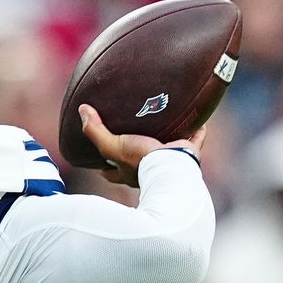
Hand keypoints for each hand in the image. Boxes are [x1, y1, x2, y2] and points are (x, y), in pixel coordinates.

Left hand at [78, 104, 206, 187]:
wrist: (172, 167)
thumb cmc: (140, 161)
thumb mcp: (112, 147)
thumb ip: (95, 131)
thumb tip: (82, 110)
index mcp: (129, 172)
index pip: (112, 172)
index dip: (105, 168)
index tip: (98, 162)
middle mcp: (149, 169)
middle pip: (139, 161)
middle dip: (136, 151)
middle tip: (132, 136)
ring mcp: (169, 163)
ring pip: (166, 151)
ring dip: (167, 139)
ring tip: (165, 123)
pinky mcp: (188, 155)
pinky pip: (195, 140)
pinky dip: (198, 132)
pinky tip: (200, 120)